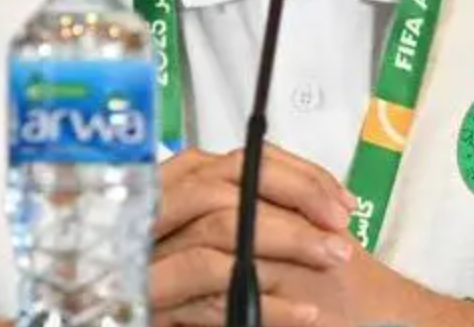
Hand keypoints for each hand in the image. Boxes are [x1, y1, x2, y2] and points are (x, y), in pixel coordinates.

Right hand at [150, 145, 357, 326]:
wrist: (134, 321)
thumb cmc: (193, 292)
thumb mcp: (213, 240)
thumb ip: (246, 214)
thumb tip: (320, 201)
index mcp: (171, 192)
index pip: (236, 162)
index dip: (294, 174)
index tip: (337, 199)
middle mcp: (152, 216)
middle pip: (225, 184)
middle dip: (293, 198)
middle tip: (339, 226)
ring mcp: (148, 259)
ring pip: (221, 229)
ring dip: (288, 240)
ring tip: (331, 258)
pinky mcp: (151, 304)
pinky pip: (214, 298)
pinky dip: (270, 305)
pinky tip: (305, 313)